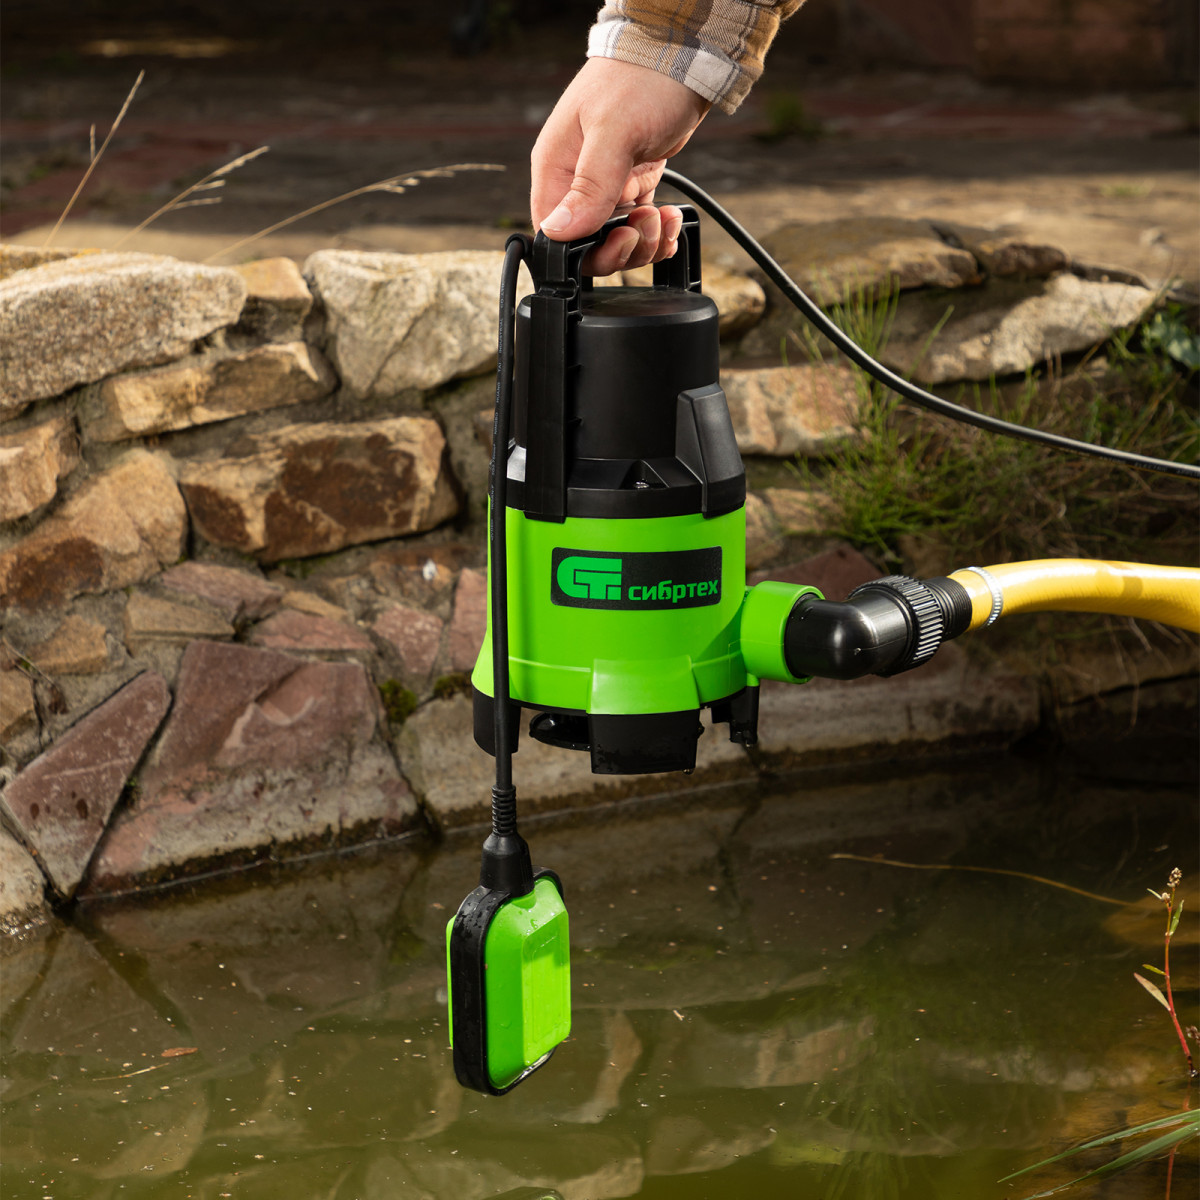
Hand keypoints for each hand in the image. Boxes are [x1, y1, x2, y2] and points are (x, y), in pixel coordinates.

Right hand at [530, 57, 709, 275]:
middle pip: (587, 244)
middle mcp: (575, 181)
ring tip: (663, 217)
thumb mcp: (613, 132)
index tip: (620, 238)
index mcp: (556, 168)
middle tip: (646, 227)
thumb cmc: (641, 80)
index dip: (586, 249)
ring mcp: (604, 185)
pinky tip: (670, 219)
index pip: (554, 234)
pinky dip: (657, 232)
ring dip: (645, 241)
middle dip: (622, 248)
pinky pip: (637, 225)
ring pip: (615, 240)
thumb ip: (589, 185)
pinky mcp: (631, 185)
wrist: (681, 56)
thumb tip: (558, 230)